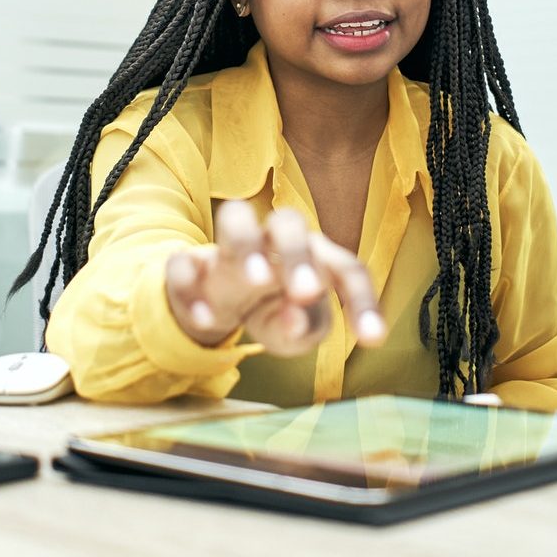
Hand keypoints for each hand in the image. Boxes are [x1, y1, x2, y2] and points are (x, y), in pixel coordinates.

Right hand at [165, 200, 386, 356]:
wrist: (213, 306)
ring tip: (257, 280)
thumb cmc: (272, 310)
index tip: (373, 339)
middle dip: (298, 253)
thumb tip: (297, 318)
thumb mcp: (297, 331)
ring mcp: (227, 248)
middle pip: (287, 222)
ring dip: (247, 245)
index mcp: (313, 255)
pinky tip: (206, 318)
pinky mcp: (190, 264)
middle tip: (306, 291)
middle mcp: (272, 241)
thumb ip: (306, 328)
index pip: (345, 267)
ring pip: (234, 217)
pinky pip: (184, 263)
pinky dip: (191, 288)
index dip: (362, 301)